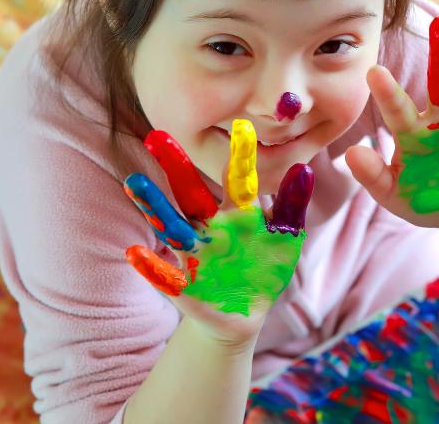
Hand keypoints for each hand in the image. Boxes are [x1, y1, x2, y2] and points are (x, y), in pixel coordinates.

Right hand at [122, 120, 313, 344]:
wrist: (244, 314)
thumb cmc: (264, 269)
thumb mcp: (284, 239)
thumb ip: (291, 207)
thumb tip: (304, 169)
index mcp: (236, 213)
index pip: (237, 179)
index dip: (240, 156)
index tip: (241, 125)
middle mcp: (209, 227)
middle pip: (191, 193)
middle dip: (175, 167)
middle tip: (157, 135)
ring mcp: (194, 254)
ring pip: (171, 226)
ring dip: (154, 206)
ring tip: (135, 182)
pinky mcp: (184, 286)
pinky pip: (165, 275)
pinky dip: (151, 266)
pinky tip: (135, 253)